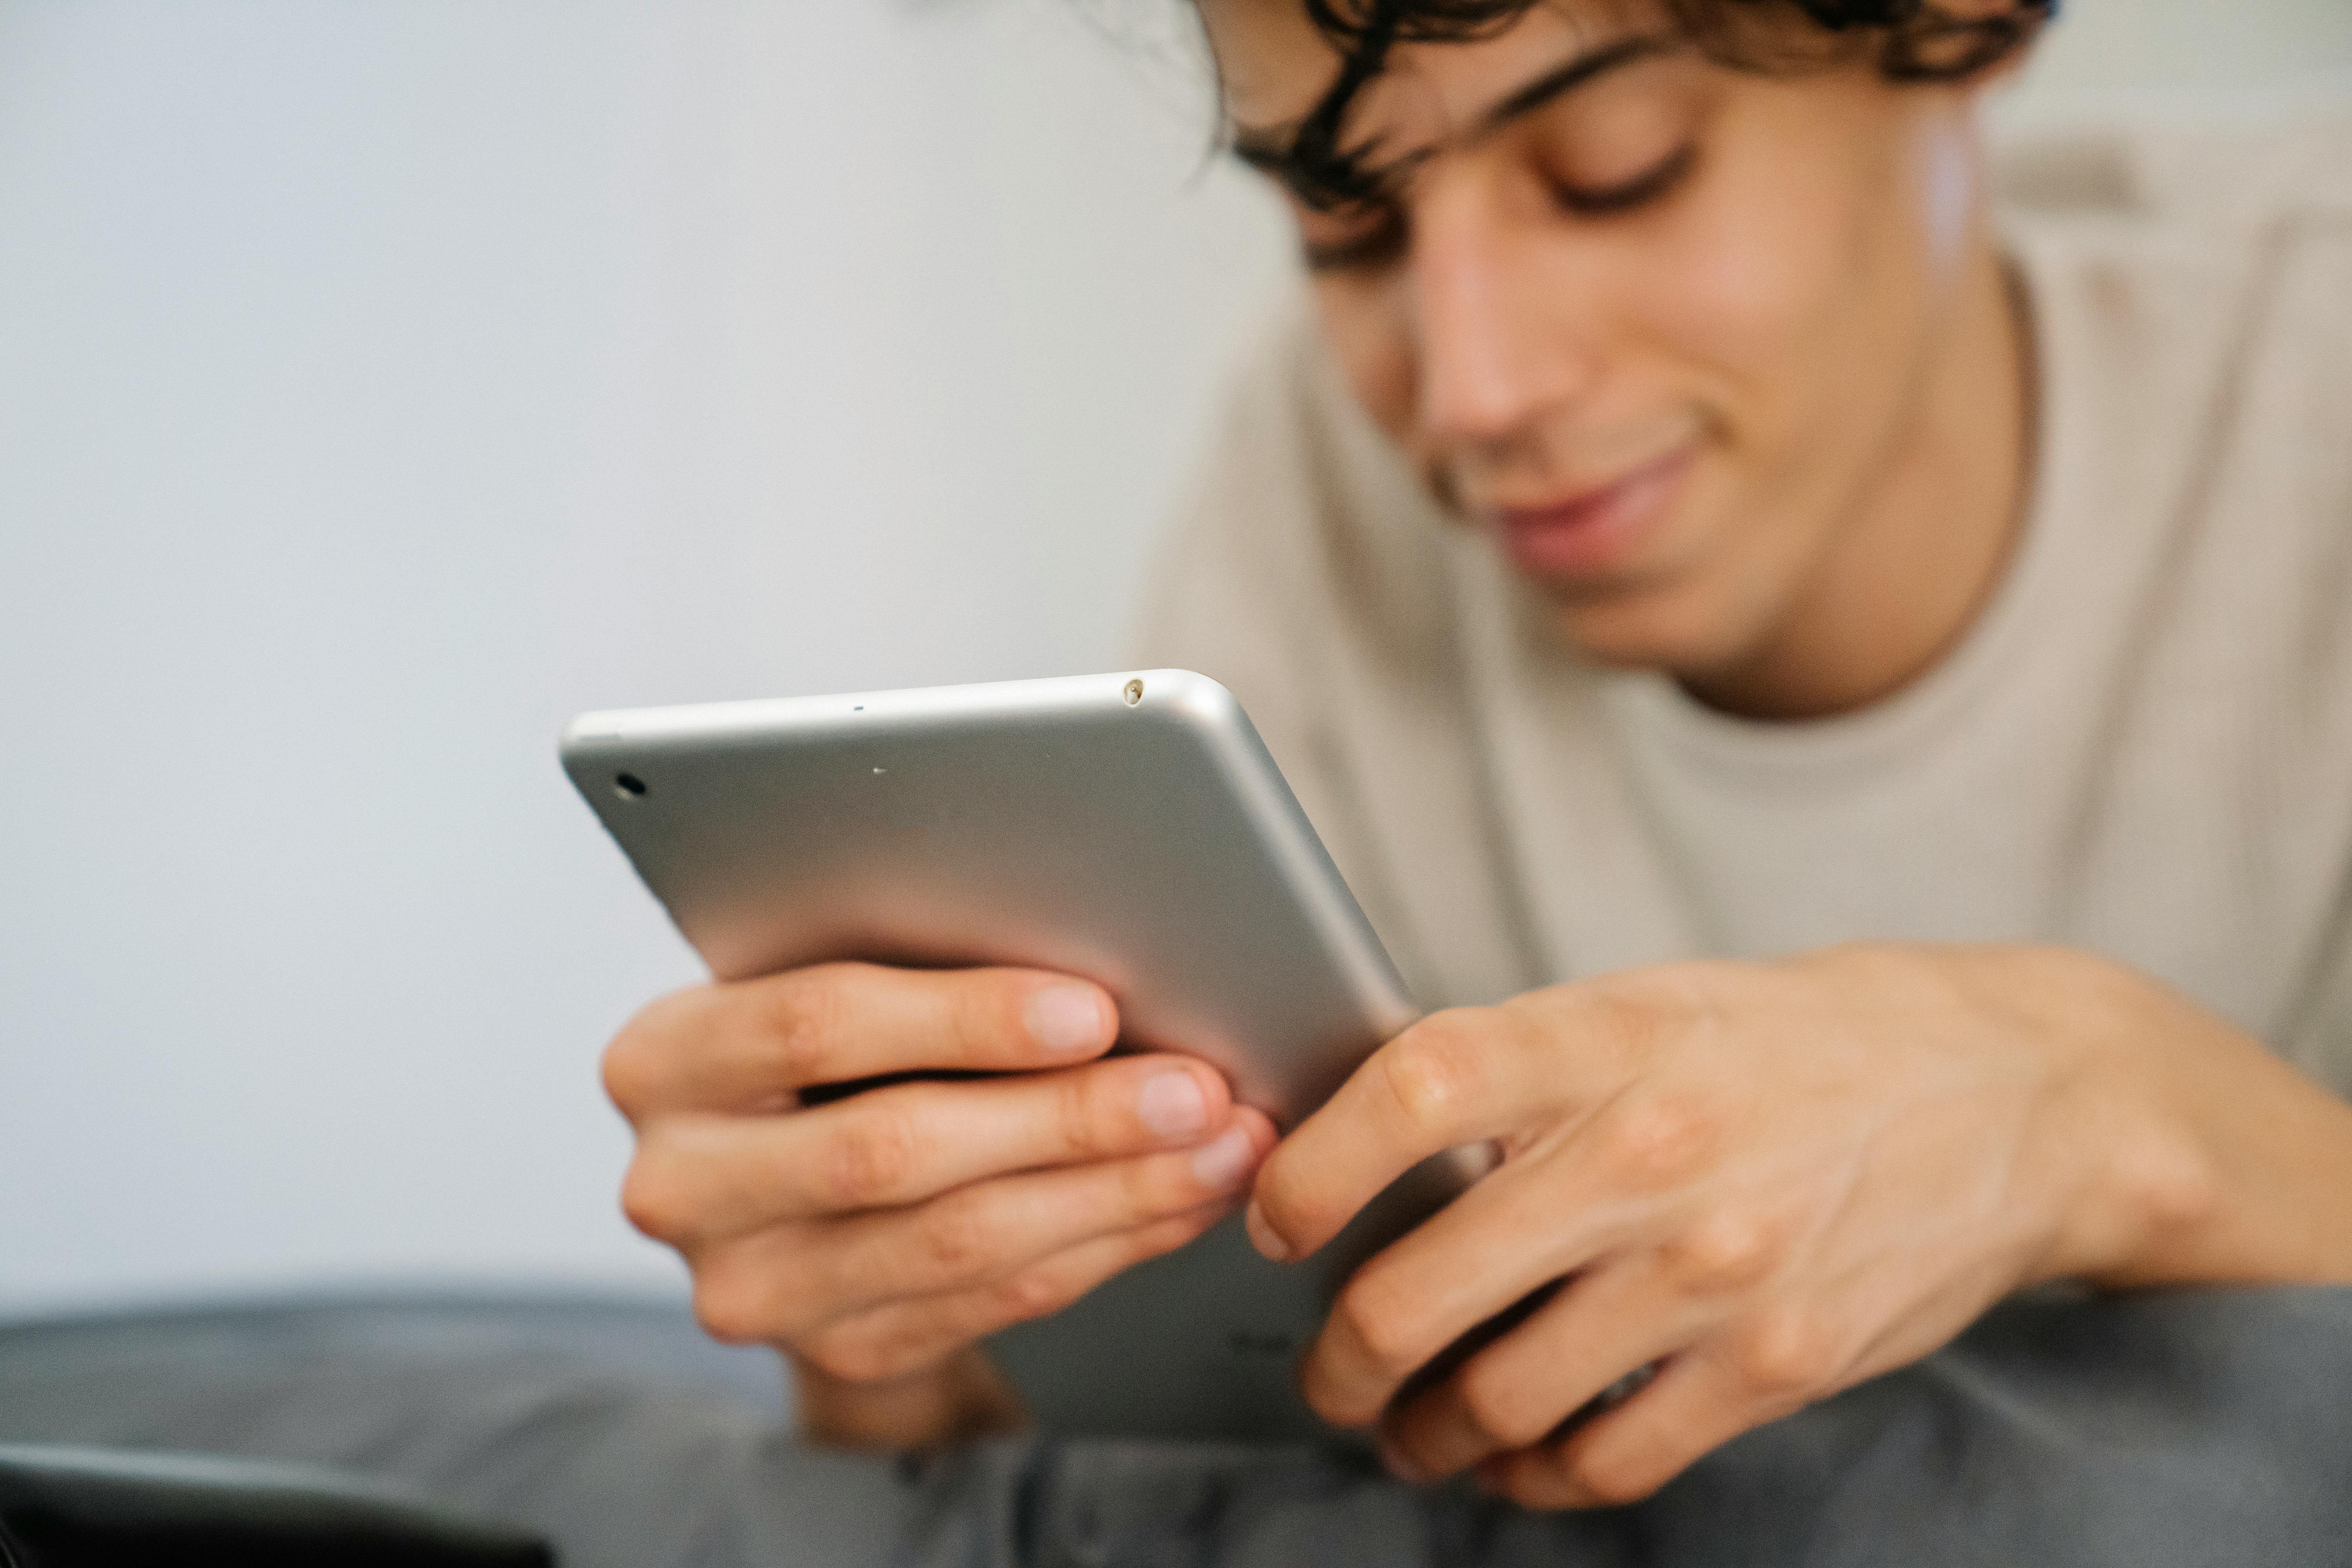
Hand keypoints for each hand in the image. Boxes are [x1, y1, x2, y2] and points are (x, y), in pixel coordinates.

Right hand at [604, 961, 1276, 1447]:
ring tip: (1223, 1146)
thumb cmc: (830, 1035)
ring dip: (1113, 1194)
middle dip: (1068, 1118)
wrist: (784, 1167)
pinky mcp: (834, 1349)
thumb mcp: (831, 973)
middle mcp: (678, 1185)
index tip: (1094, 1009)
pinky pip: (992, 1302)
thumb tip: (1100, 960)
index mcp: (660, 1059)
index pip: (816, 1028)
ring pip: (956, 1243)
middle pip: (895, 1149)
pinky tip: (1182, 1200)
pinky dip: (1104, 1246)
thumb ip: (917, 961)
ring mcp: (751, 1288)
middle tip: (1199, 1089)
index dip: (964, 1018)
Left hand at [1243, 944, 2285, 1507]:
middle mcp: (1654, 1152)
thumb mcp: (1656, 1003)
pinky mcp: (1779, 1365)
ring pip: (1498, 1397)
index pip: (1413, 1090)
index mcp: (1608, 1036)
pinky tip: (1507, 1462)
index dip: (1314, 1165)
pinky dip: (1531, 1478)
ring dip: (1421, 1433)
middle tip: (1326, 1372)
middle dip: (1341, 1357)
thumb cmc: (1805, 1041)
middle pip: (1421, 1287)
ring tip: (1404, 1429)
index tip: (1274, 1216)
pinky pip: (1608, 1459)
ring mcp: (1717, 1270)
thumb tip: (1375, 1146)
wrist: (2021, 1094)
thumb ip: (1527, 1071)